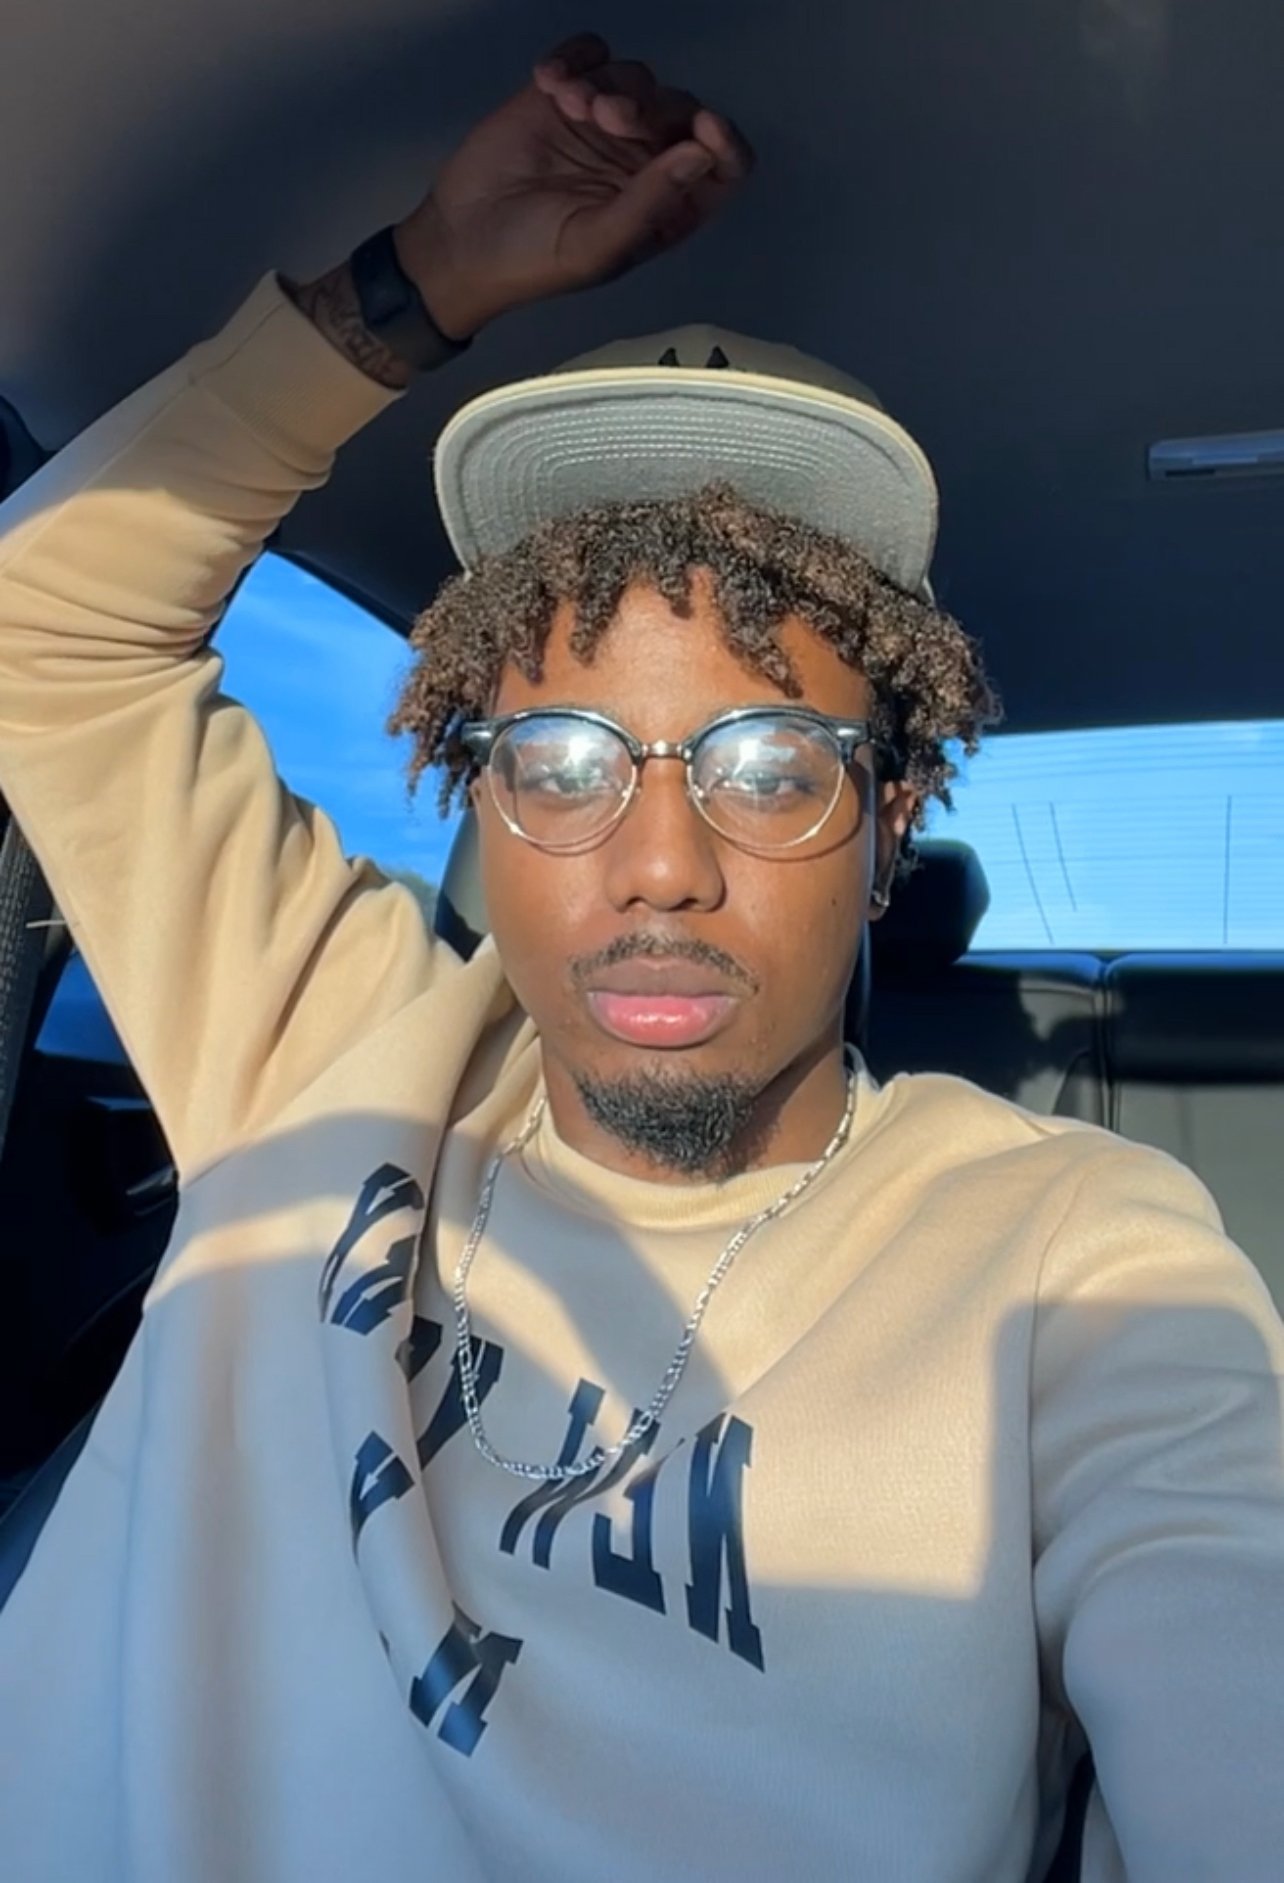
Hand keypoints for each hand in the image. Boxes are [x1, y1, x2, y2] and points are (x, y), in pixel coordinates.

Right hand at [394, 30, 754, 338]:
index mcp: (666, 206)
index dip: (725, 141)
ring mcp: (604, 125)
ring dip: (607, 82)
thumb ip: (651, 201)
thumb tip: (701, 153)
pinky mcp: (563, 96)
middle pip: (679, 109)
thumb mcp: (596, 245)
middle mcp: (643, 162)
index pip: (723, 166)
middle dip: (648, 106)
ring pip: (635, 76)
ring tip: (569, 105)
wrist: (461, 242)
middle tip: (604, 118)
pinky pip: (590, 53)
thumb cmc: (533, 260)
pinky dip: (575, 58)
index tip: (704, 127)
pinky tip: (548, 81)